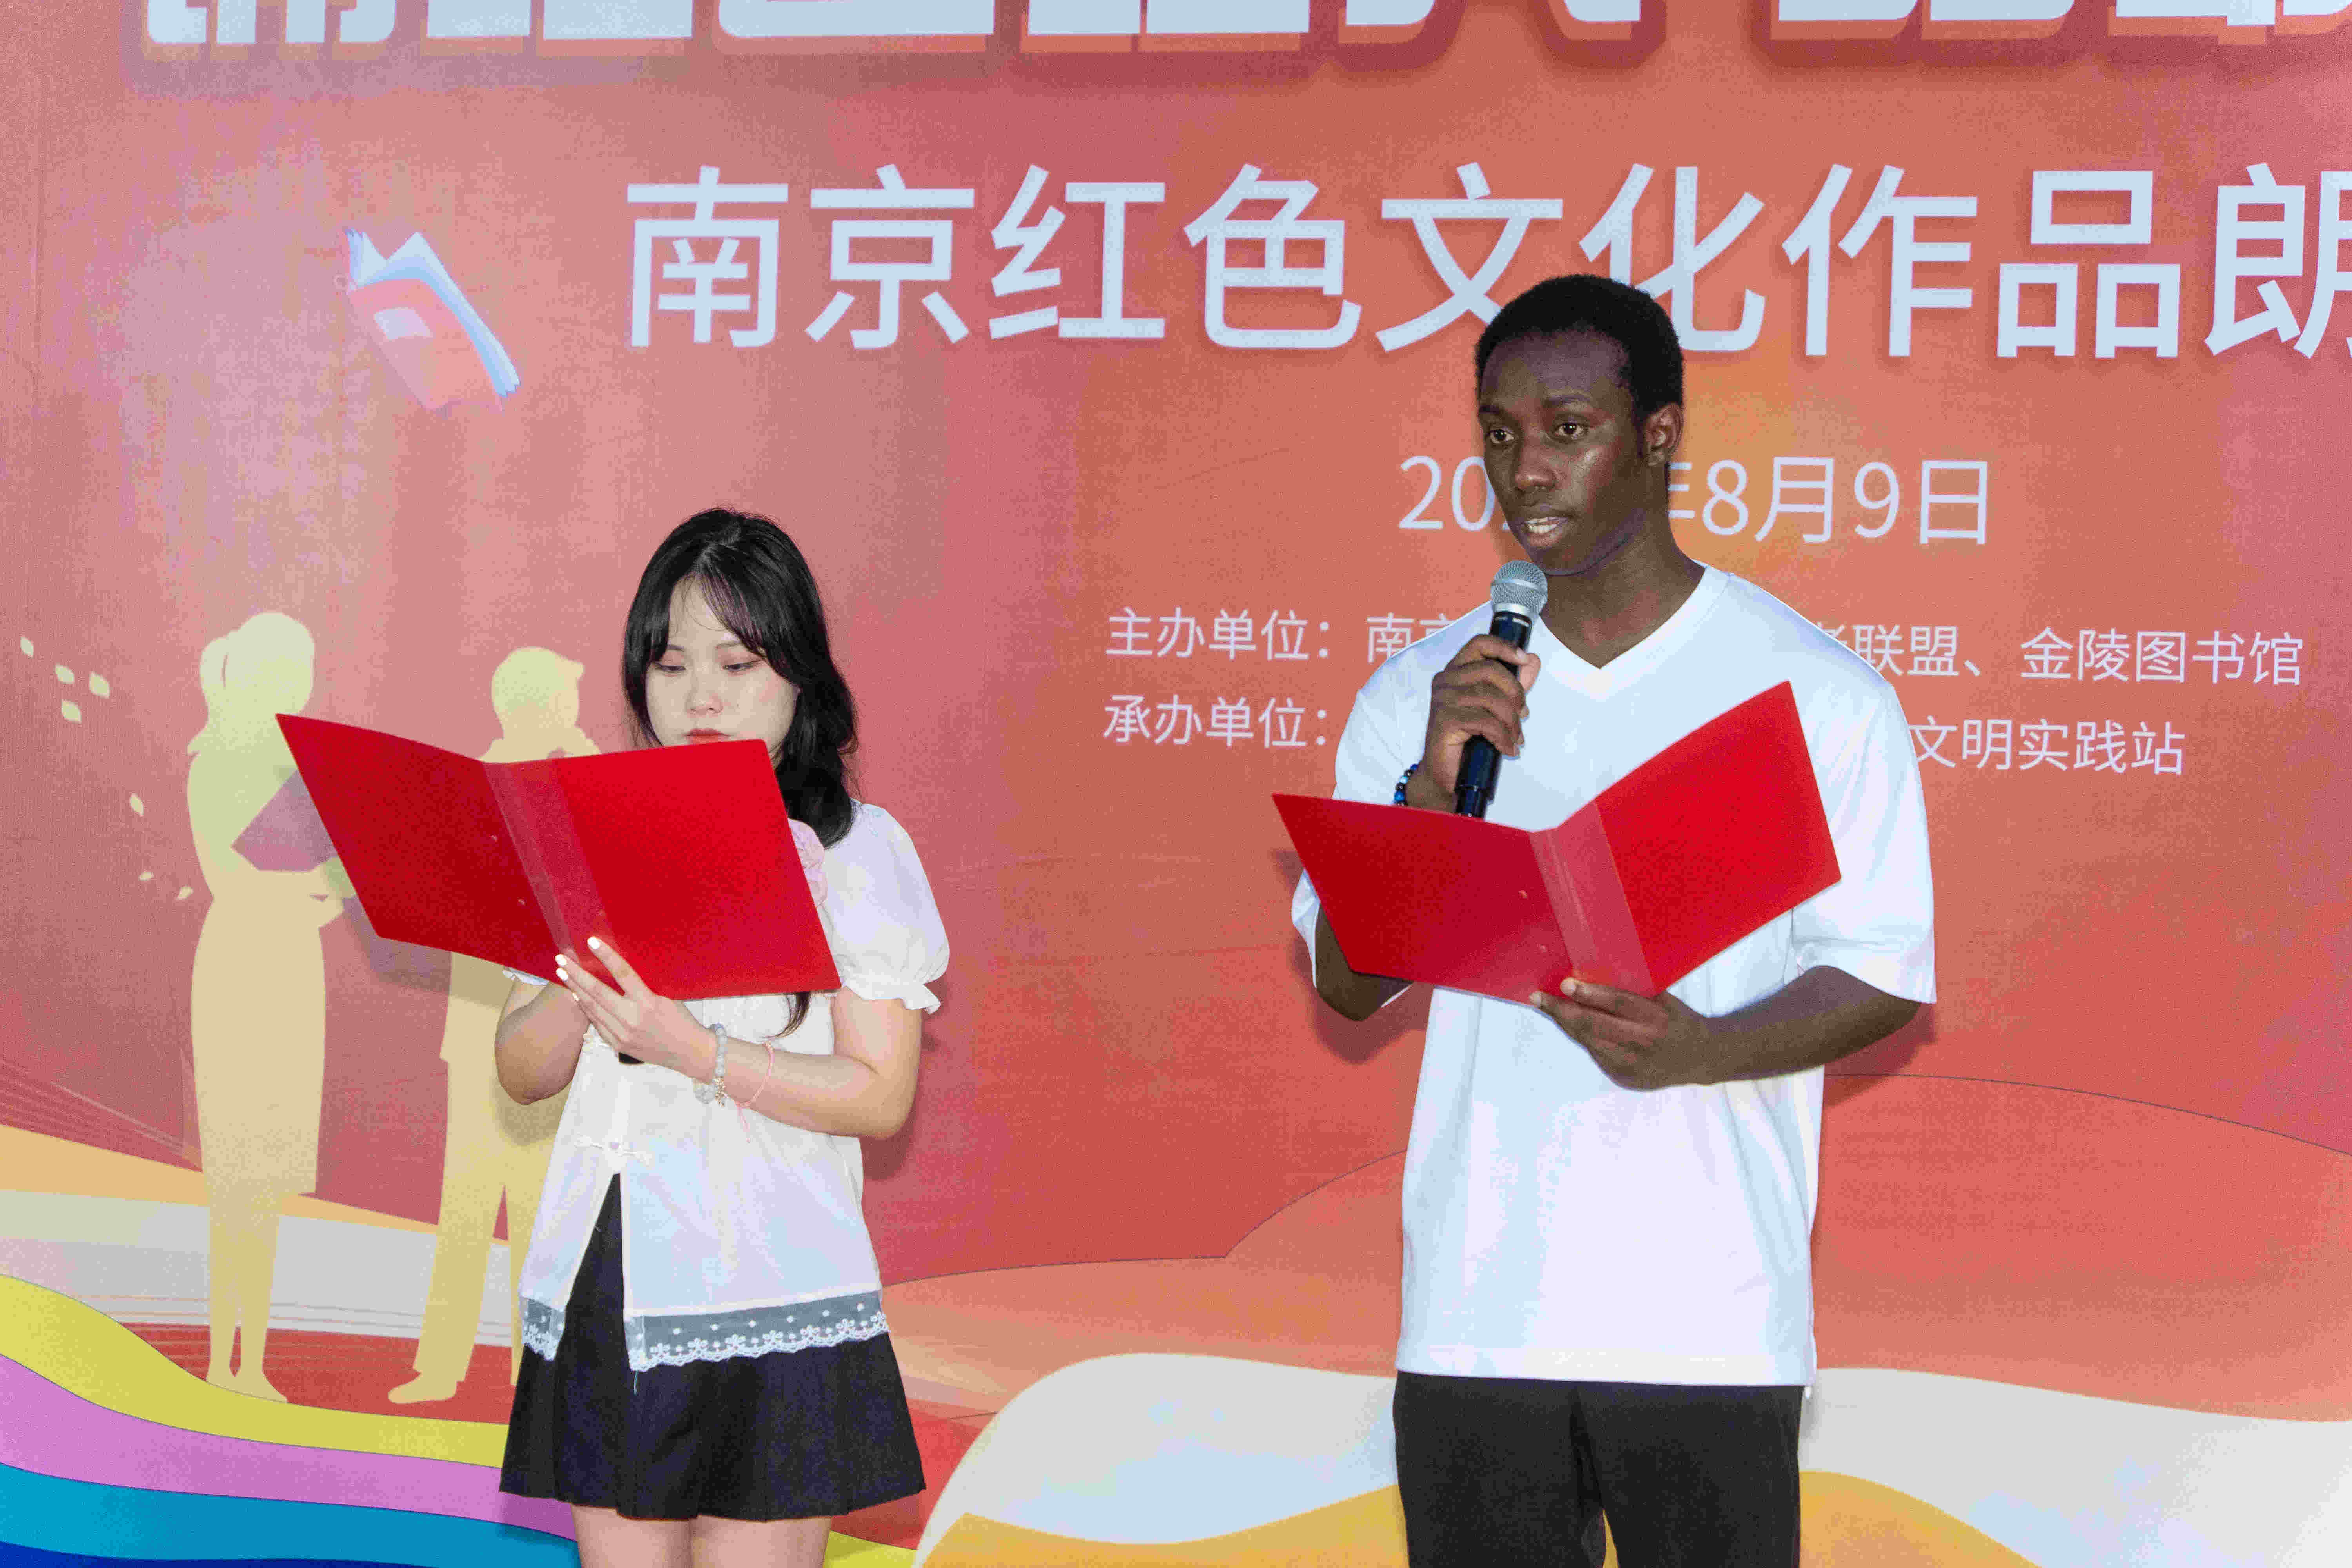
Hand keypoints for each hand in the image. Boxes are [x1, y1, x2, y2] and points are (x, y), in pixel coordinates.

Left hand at [556, 937, 710, 1078]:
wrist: (689, 1052)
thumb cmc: (682, 1019)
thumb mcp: (668, 997)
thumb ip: (644, 986)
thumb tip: (620, 969)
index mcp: (648, 1002)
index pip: (623, 973)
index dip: (606, 956)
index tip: (591, 942)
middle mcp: (632, 1019)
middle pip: (598, 992)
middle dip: (577, 974)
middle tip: (561, 959)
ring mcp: (622, 1034)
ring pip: (592, 1008)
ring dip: (575, 989)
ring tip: (562, 974)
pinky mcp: (617, 1044)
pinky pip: (596, 1022)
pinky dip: (585, 1007)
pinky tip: (576, 996)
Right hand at [1411, 635, 1540, 808]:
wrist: (1446, 774)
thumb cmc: (1469, 739)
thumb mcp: (1495, 707)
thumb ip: (1512, 683)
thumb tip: (1533, 661)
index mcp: (1456, 671)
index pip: (1479, 644)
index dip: (1504, 647)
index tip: (1525, 659)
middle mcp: (1445, 680)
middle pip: (1490, 670)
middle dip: (1515, 693)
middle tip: (1523, 715)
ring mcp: (1442, 700)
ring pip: (1489, 697)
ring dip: (1511, 720)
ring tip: (1516, 737)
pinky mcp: (1444, 720)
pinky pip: (1484, 721)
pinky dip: (1502, 736)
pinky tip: (1507, 748)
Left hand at [1531, 977, 1720, 1089]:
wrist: (1701, 1060)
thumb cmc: (1679, 1020)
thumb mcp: (1667, 1002)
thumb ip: (1637, 991)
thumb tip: (1596, 971)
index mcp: (1658, 1020)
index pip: (1619, 1005)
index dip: (1590, 994)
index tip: (1565, 983)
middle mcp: (1644, 1045)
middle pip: (1595, 1027)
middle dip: (1562, 1011)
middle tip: (1538, 997)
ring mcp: (1632, 1066)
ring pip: (1589, 1043)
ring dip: (1565, 1024)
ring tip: (1546, 1007)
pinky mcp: (1624, 1078)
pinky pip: (1595, 1054)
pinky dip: (1580, 1037)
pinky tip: (1567, 1024)